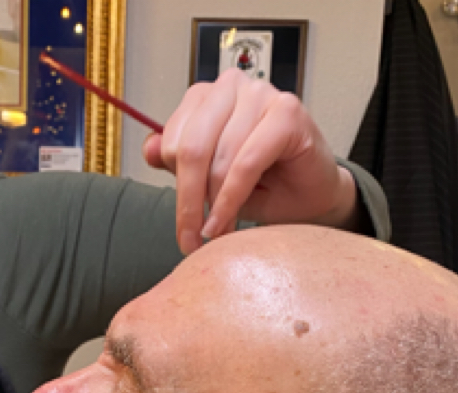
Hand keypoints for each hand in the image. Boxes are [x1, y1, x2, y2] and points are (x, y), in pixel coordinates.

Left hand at [144, 69, 361, 255]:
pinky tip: (227, 222)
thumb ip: (178, 163)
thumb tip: (148, 148)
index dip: (174, 185)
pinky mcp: (287, 112)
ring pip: (218, 158)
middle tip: (189, 239)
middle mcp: (231, 87)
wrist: (309, 196)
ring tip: (216, 233)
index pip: (172, 139)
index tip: (183, 222)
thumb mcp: (209, 178)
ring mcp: (261, 94)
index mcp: (207, 98)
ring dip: (213, 205)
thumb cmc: (263, 184)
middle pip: (191, 148)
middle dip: (187, 201)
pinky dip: (232, 199)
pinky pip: (245, 163)